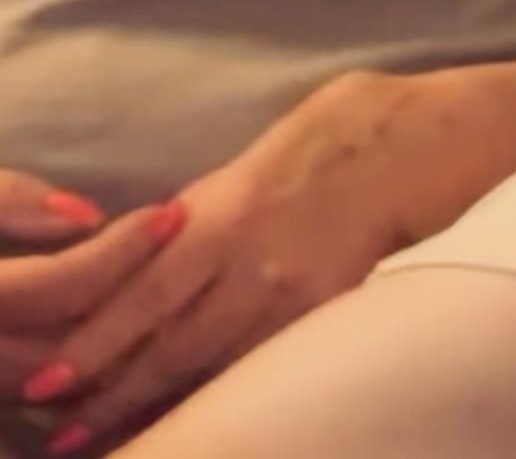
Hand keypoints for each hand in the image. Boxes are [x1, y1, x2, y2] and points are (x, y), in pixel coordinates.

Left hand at [20, 72, 496, 449]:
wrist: (416, 142)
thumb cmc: (331, 136)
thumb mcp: (245, 165)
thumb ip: (198, 218)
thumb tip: (148, 256)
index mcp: (221, 216)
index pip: (138, 296)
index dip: (91, 346)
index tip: (49, 384)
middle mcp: (251, 261)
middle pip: (168, 345)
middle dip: (115, 394)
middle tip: (72, 433)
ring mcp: (295, 292)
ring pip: (215, 364)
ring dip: (165, 402)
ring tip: (122, 436)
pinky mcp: (332, 310)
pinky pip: (269, 360)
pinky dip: (232, 389)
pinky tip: (215, 412)